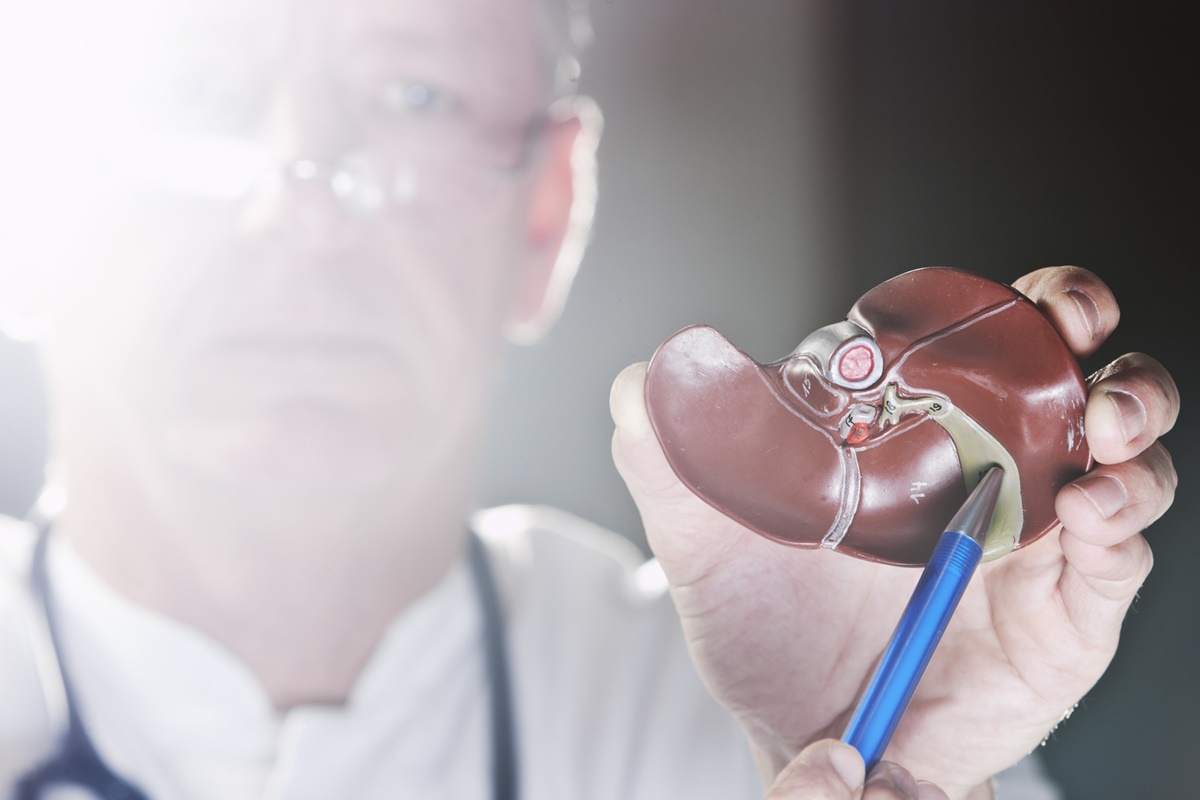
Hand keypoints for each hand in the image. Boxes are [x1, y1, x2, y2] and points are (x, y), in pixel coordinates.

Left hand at [610, 266, 1177, 799]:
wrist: (807, 737)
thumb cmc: (764, 629)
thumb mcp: (704, 543)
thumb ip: (670, 461)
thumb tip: (643, 378)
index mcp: (911, 436)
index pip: (973, 341)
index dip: (1006, 301)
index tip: (1018, 290)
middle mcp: (987, 471)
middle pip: (1069, 379)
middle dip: (1088, 340)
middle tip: (1076, 324)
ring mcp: (1035, 538)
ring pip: (1120, 455)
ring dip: (1130, 422)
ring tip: (1106, 430)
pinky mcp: (1069, 610)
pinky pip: (1118, 555)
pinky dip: (1121, 523)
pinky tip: (1091, 513)